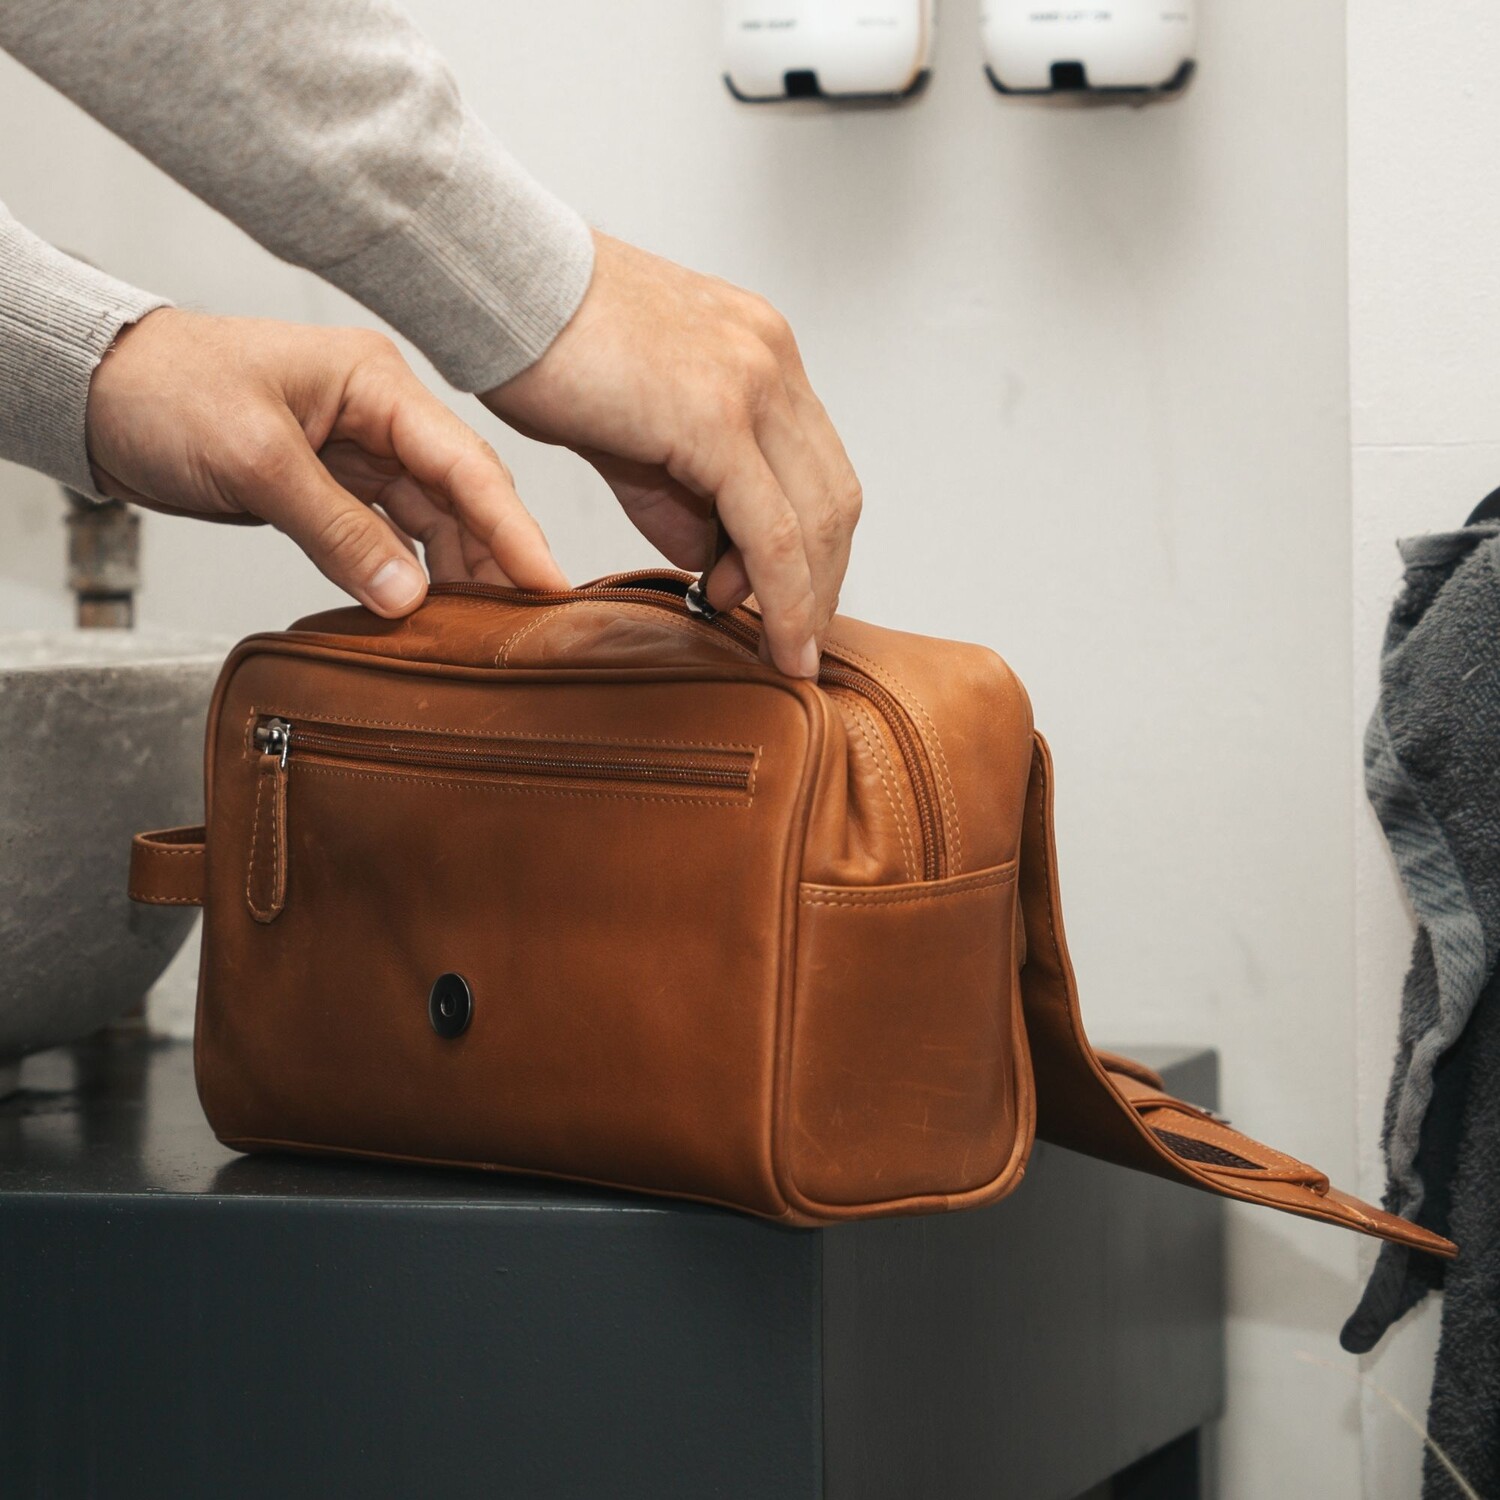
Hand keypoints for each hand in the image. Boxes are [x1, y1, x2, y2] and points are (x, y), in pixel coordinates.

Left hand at [86, 309, 566, 615]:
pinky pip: (390, 531)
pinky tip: (422, 608)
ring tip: (481, 627)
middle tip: (527, 621)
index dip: (514, 529)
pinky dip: (407, 570)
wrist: (97, 391)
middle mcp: (380, 414)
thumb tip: (407, 596)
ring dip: (455, 570)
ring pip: (432, 518)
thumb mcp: (256, 460)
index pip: (467, 465)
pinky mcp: (333, 483)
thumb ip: (337, 529)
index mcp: (376, 383)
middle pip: (463, 494)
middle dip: (496, 555)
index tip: (550, 584)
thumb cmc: (166, 392)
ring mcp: (358, 450)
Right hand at [484, 232, 861, 677]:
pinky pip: (772, 531)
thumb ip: (679, 495)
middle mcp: (770, 358)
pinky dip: (785, 598)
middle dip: (821, 581)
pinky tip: (778, 643)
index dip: (811, 549)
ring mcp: (752, 381)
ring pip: (815, 518)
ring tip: (777, 648)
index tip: (784, 602)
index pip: (816, 468)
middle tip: (792, 639)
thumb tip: (714, 564)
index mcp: (757, 351)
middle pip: (833, 495)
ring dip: (806, 599)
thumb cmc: (540, 345)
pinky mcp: (718, 417)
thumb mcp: (630, 433)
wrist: (490, 280)